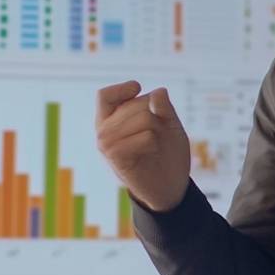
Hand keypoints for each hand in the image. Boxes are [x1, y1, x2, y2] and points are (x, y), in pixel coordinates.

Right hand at [96, 80, 190, 212]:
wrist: (170, 186)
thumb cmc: (167, 152)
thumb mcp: (169, 124)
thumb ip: (164, 107)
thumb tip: (158, 91)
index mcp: (111, 120)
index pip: (105, 96)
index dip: (121, 89)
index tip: (137, 88)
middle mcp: (104, 131)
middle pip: (134, 104)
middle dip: (155, 115)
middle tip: (156, 135)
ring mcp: (108, 145)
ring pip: (143, 118)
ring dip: (157, 129)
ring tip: (152, 145)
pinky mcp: (117, 158)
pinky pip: (146, 136)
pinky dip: (154, 142)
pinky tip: (150, 153)